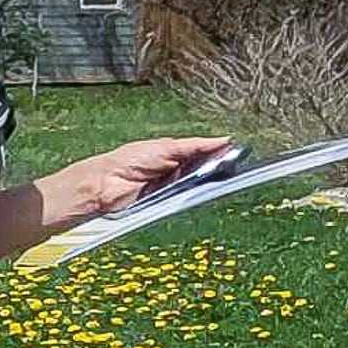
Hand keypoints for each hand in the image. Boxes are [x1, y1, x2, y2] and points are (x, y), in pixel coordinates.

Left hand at [55, 134, 232, 220]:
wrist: (108, 183)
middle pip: (206, 171)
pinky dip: (197, 195)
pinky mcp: (169, 205)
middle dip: (219, 168)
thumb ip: (195, 146)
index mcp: (175, 155)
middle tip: (236, 164)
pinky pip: (188, 200)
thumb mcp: (167, 147)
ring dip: (210, 182)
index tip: (239, 152)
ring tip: (225, 174)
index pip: (205, 153)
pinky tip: (208, 188)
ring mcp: (174, 190)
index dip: (221, 154)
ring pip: (200, 187)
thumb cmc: (130, 160)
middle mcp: (177, 173)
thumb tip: (224, 141)